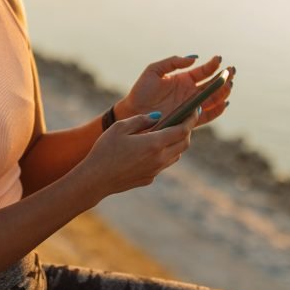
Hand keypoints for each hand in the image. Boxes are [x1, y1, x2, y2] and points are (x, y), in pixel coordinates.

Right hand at [78, 109, 200, 200]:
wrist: (95, 180)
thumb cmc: (104, 150)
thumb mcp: (120, 128)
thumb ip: (141, 120)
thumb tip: (158, 116)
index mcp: (154, 144)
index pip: (182, 130)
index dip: (191, 119)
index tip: (194, 110)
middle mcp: (159, 159)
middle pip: (184, 143)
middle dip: (187, 130)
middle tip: (183, 119)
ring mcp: (155, 170)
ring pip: (176, 155)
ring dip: (177, 143)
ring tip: (170, 132)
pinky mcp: (149, 178)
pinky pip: (164, 164)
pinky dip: (166, 153)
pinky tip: (153, 148)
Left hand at [116, 55, 234, 126]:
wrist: (133, 112)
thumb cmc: (141, 91)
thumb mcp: (154, 70)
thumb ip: (173, 62)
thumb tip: (194, 58)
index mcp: (184, 79)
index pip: (204, 71)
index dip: (213, 65)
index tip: (220, 59)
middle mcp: (191, 92)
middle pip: (213, 85)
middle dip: (224, 78)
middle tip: (231, 71)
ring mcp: (191, 106)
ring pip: (213, 99)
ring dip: (224, 92)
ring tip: (229, 85)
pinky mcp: (189, 119)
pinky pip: (207, 116)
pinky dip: (217, 110)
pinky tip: (224, 103)